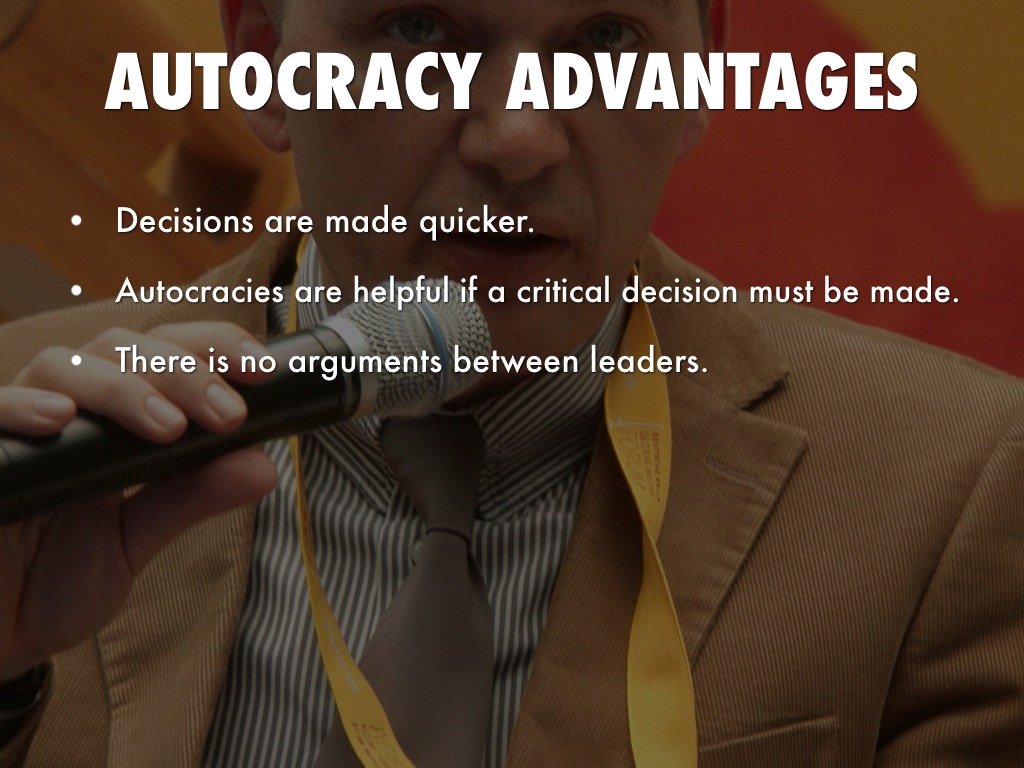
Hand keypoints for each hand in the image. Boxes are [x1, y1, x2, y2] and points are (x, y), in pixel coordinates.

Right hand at [0, 322, 278, 682]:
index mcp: (112, 416)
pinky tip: (59, 418)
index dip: (214, 348)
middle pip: (122, 348)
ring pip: (64, 365)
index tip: (263, 371)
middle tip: (228, 415)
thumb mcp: (133, 540)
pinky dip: (22, 406)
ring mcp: (15, 425)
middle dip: (184, 373)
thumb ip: (190, 498)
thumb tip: (264, 466)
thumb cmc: (50, 579)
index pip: (165, 353)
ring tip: (166, 427)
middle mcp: (65, 406)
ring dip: (122, 387)